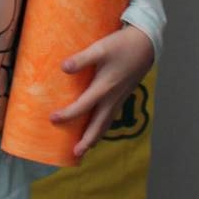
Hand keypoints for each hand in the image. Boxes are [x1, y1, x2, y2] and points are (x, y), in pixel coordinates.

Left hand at [51, 24, 153, 159]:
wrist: (146, 44)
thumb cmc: (122, 45)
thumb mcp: (101, 48)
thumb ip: (82, 59)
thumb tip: (63, 68)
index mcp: (104, 88)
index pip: (83, 106)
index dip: (67, 114)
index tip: (52, 119)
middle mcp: (112, 97)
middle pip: (99, 125)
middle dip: (87, 140)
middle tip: (76, 154)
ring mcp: (119, 98)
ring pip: (107, 123)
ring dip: (96, 136)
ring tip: (87, 147)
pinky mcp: (123, 95)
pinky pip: (111, 116)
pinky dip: (103, 126)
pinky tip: (99, 126)